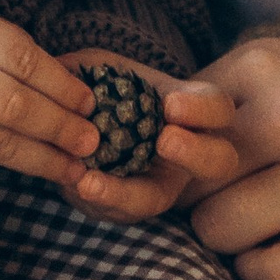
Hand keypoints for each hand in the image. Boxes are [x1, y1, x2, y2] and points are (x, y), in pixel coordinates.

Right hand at [0, 0, 101, 185]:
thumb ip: (4, 47)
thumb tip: (65, 85)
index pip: (22, 59)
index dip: (61, 84)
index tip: (89, 101)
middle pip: (13, 106)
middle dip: (59, 127)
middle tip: (92, 140)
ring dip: (42, 160)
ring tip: (76, 169)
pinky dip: (7, 161)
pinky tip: (35, 166)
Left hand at [56, 53, 237, 222]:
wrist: (80, 126)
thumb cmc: (101, 87)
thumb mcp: (97, 67)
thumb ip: (88, 68)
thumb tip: (61, 69)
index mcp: (190, 107)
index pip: (217, 108)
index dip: (202, 109)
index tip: (170, 106)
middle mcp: (186, 150)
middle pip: (218, 161)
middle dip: (196, 153)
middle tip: (164, 141)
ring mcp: (159, 182)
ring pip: (157, 198)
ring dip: (124, 193)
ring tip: (88, 183)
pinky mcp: (127, 205)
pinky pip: (119, 211)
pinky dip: (95, 199)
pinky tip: (72, 184)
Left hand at [183, 37, 279, 279]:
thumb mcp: (270, 70)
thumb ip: (205, 100)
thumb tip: (151, 144)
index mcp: (265, 66)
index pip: (173, 128)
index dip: (173, 155)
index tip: (188, 160)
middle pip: (190, 182)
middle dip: (199, 194)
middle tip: (232, 189)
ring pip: (218, 231)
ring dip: (227, 235)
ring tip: (259, 216)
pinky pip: (269, 275)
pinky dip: (261, 270)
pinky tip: (278, 247)